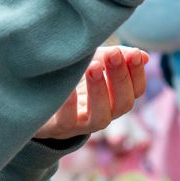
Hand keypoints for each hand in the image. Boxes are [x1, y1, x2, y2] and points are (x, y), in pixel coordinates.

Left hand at [34, 46, 148, 140]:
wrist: (37, 105)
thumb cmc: (72, 80)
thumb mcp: (93, 64)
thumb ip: (113, 58)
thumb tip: (142, 55)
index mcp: (114, 99)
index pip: (136, 91)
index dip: (137, 73)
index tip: (133, 53)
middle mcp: (104, 114)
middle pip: (123, 103)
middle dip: (120, 78)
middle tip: (113, 55)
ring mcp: (82, 124)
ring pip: (100, 118)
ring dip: (99, 92)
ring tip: (93, 67)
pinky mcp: (60, 127)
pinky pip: (67, 120)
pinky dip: (69, 103)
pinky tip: (68, 86)